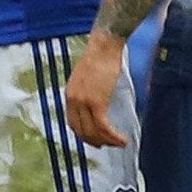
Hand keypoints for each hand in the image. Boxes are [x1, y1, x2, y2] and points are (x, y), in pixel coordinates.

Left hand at [64, 31, 129, 147]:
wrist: (104, 46)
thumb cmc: (101, 56)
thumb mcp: (88, 76)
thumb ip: (89, 90)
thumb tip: (98, 101)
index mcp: (70, 94)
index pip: (73, 122)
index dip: (83, 134)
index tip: (94, 139)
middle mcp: (73, 100)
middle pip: (81, 130)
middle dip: (95, 141)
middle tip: (108, 145)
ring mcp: (84, 102)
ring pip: (93, 131)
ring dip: (107, 141)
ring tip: (119, 143)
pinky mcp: (97, 102)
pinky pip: (103, 126)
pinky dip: (113, 136)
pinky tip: (122, 139)